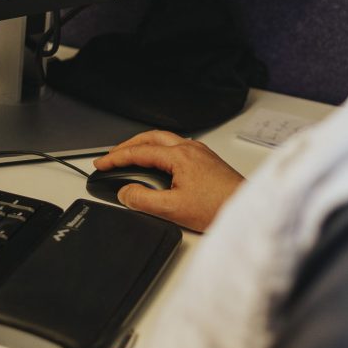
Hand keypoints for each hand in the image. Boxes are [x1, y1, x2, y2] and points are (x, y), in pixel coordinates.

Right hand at [93, 130, 243, 231]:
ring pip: (165, 140)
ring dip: (145, 145)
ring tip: (130, 156)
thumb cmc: (218, 207)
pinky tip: (159, 163)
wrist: (245, 209)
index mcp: (179, 156)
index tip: (101, 164)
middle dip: (128, 145)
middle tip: (112, 156)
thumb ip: (143, 200)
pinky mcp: (207, 160)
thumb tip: (125, 193)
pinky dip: (160, 150)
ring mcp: (200, 152)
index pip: (139, 152)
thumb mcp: (173, 209)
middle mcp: (190, 148)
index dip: (116, 158)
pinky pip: (177, 146)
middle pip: (151, 138)